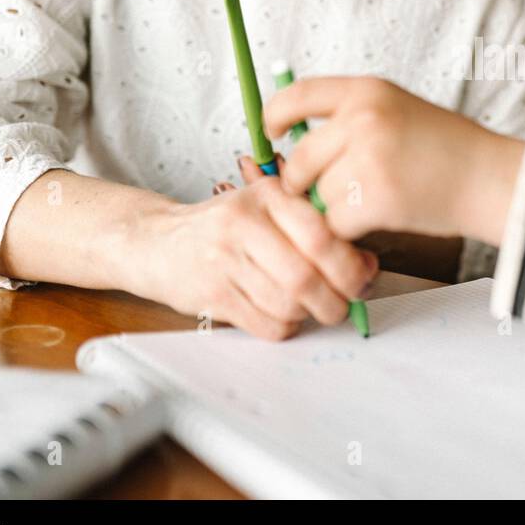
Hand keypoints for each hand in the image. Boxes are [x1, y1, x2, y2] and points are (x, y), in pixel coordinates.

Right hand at [122, 161, 378, 339]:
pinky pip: (267, 325)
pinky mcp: (212, 295)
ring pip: (289, 304)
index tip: (364, 276)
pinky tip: (282, 315)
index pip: (319, 234)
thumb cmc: (224, 227)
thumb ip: (315, 229)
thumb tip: (367, 264)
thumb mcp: (266, 208)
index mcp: (266, 196)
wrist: (157, 242)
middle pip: (306, 276)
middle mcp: (243, 224)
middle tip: (344, 304)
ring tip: (309, 307)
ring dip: (310, 315)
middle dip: (336, 299)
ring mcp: (224, 261)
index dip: (350, 264)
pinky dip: (285, 327)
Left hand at [262, 77, 524, 245]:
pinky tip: (382, 216)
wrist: (489, 178)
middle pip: (301, 158)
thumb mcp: (398, 109)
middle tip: (328, 189)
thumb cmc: (447, 149)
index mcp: (367, 90)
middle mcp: (363, 118)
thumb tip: (295, 141)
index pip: (296, 95)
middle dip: (305, 181)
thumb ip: (350, 117)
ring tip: (376, 198)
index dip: (275, 116)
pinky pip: (336, 222)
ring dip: (336, 206)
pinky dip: (352, 228)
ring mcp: (368, 158)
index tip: (272, 134)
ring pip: (318, 195)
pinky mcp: (374, 198)